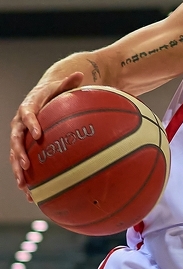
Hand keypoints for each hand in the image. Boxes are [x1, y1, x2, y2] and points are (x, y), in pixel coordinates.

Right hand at [10, 71, 84, 195]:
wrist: (40, 100)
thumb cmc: (53, 94)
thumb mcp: (61, 86)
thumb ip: (68, 83)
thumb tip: (81, 73)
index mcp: (28, 108)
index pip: (27, 115)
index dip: (31, 124)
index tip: (38, 134)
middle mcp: (19, 124)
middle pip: (16, 140)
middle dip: (19, 154)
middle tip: (26, 166)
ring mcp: (20, 137)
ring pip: (15, 155)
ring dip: (18, 171)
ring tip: (24, 186)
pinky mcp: (23, 148)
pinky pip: (22, 164)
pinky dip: (26, 179)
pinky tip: (32, 195)